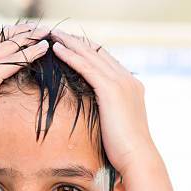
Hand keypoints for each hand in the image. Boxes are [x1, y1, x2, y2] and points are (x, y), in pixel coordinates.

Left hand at [50, 29, 156, 174]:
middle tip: (59, 32)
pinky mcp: (111, 90)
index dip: (88, 51)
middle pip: (99, 53)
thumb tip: (98, 117)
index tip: (71, 44)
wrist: (136, 157)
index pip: (107, 61)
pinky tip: (57, 49)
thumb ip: (110, 113)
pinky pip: (87, 67)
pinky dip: (71, 56)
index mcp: (132, 86)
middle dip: (78, 42)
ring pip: (91, 56)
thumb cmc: (125, 149)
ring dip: (71, 43)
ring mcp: (121, 83)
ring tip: (53, 34)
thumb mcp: (118, 125)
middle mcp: (128, 80)